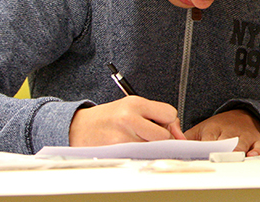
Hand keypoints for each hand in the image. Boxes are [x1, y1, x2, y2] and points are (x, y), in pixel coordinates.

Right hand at [69, 96, 185, 146]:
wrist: (79, 128)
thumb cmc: (109, 118)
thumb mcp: (131, 107)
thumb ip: (156, 116)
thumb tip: (180, 135)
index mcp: (135, 103)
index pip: (170, 113)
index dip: (167, 121)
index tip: (159, 124)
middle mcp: (129, 118)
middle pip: (164, 135)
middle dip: (160, 138)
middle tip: (148, 135)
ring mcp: (123, 136)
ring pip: (153, 148)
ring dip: (149, 147)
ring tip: (134, 139)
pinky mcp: (117, 151)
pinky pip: (141, 156)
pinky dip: (139, 154)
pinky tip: (129, 147)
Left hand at [185, 109, 259, 156]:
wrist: (242, 114)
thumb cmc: (218, 127)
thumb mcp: (199, 129)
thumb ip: (185, 139)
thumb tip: (172, 145)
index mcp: (214, 128)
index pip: (209, 139)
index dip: (205, 148)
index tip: (201, 155)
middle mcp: (230, 132)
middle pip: (226, 143)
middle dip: (221, 152)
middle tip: (215, 159)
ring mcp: (244, 136)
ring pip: (242, 146)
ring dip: (236, 154)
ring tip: (230, 160)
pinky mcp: (257, 140)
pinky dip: (257, 152)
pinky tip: (251, 157)